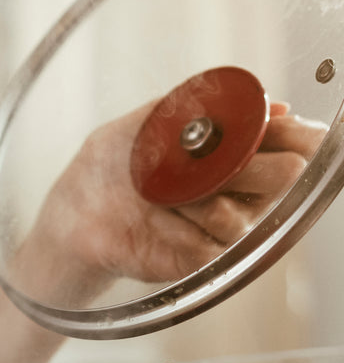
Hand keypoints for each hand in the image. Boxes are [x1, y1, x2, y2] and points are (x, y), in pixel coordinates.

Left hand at [16, 101, 325, 305]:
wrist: (71, 217)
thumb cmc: (104, 169)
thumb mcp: (138, 125)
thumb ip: (190, 108)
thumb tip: (256, 103)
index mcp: (229, 150)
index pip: (288, 138)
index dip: (291, 132)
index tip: (275, 127)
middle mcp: (235, 188)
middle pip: (285, 174)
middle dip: (251, 165)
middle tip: (214, 163)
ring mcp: (220, 225)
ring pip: (245, 215)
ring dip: (200, 200)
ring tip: (163, 196)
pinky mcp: (201, 259)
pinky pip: (210, 245)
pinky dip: (178, 230)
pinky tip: (156, 223)